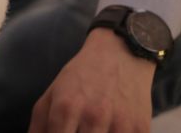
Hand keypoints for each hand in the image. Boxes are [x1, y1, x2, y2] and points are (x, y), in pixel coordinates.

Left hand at [29, 29, 155, 132]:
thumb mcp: (52, 94)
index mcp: (66, 107)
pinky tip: (109, 130)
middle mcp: (93, 116)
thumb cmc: (82, 77)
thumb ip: (38, 126)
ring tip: (90, 130)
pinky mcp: (141, 130)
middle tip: (76, 130)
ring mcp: (120, 125)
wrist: (122, 54)